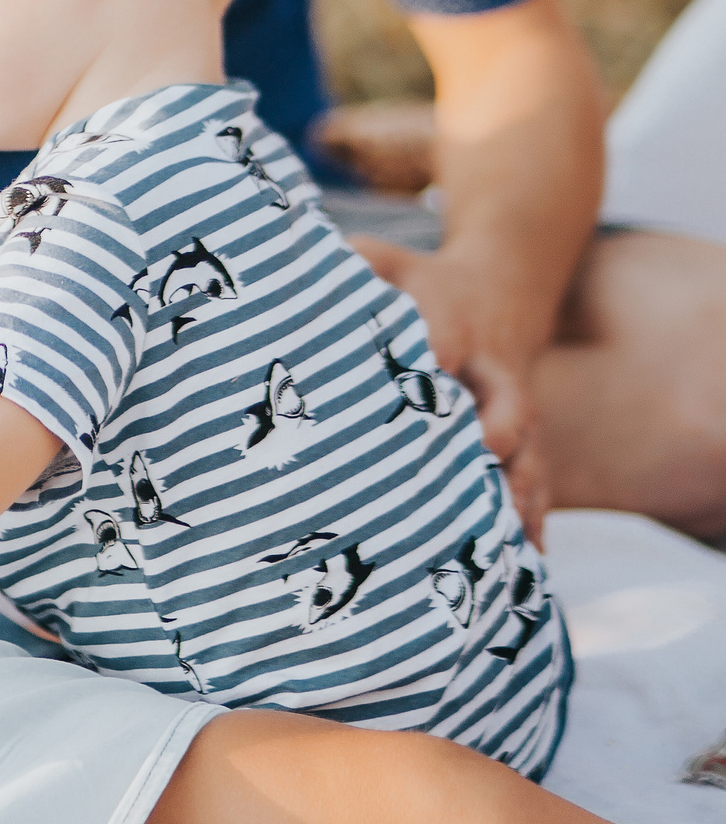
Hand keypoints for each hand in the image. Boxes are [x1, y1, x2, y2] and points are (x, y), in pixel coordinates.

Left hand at [352, 239, 549, 541]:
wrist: (497, 293)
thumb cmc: (415, 282)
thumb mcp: (383, 260)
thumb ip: (351, 265)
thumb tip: (288, 273)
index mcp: (451, 322)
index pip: (446, 339)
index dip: (440, 355)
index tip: (437, 373)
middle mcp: (491, 372)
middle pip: (505, 405)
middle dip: (493, 434)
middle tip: (481, 463)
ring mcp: (513, 411)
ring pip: (527, 454)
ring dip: (517, 494)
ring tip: (504, 541)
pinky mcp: (524, 442)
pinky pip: (535, 482)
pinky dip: (532, 520)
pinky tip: (524, 563)